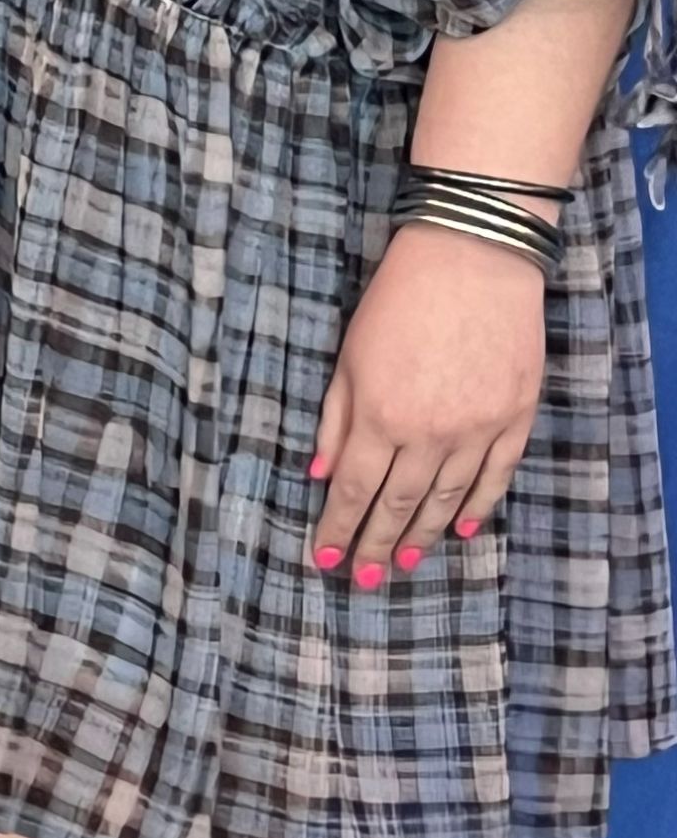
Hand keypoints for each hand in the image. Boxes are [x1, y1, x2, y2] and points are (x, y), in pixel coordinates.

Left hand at [307, 222, 544, 589]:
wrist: (474, 257)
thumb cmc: (398, 299)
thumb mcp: (348, 355)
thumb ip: (336, 419)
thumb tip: (321, 474)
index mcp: (380, 416)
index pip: (355, 489)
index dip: (339, 527)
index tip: (325, 557)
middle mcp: (429, 434)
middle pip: (398, 505)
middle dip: (377, 545)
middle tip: (363, 579)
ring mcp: (478, 429)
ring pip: (446, 500)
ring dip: (422, 536)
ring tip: (404, 565)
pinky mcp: (516, 417)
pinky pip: (495, 477)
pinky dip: (476, 508)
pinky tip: (459, 531)